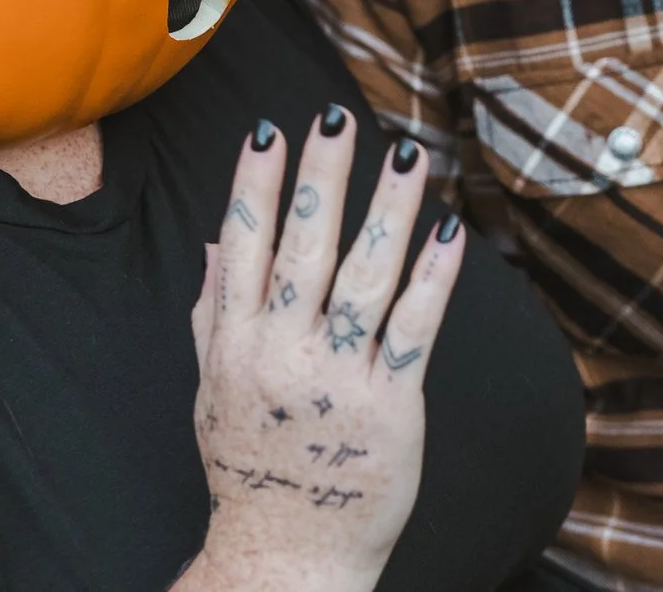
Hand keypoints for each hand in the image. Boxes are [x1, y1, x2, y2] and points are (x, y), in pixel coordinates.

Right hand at [178, 108, 465, 591]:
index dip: (255, 185)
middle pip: (304, 247)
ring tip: (408, 154)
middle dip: (322, 175)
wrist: (286, 560)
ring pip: (365, 277)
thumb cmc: (253, 471)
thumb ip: (212, 315)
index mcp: (236, 346)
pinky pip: (415, 329)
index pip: (243, 247)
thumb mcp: (213, 393)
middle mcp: (282, 355)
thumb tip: (212, 243)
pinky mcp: (391, 406)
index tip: (269, 129)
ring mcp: (338, 380)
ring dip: (388, 209)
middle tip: (338, 114)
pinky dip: (434, 278)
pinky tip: (450, 230)